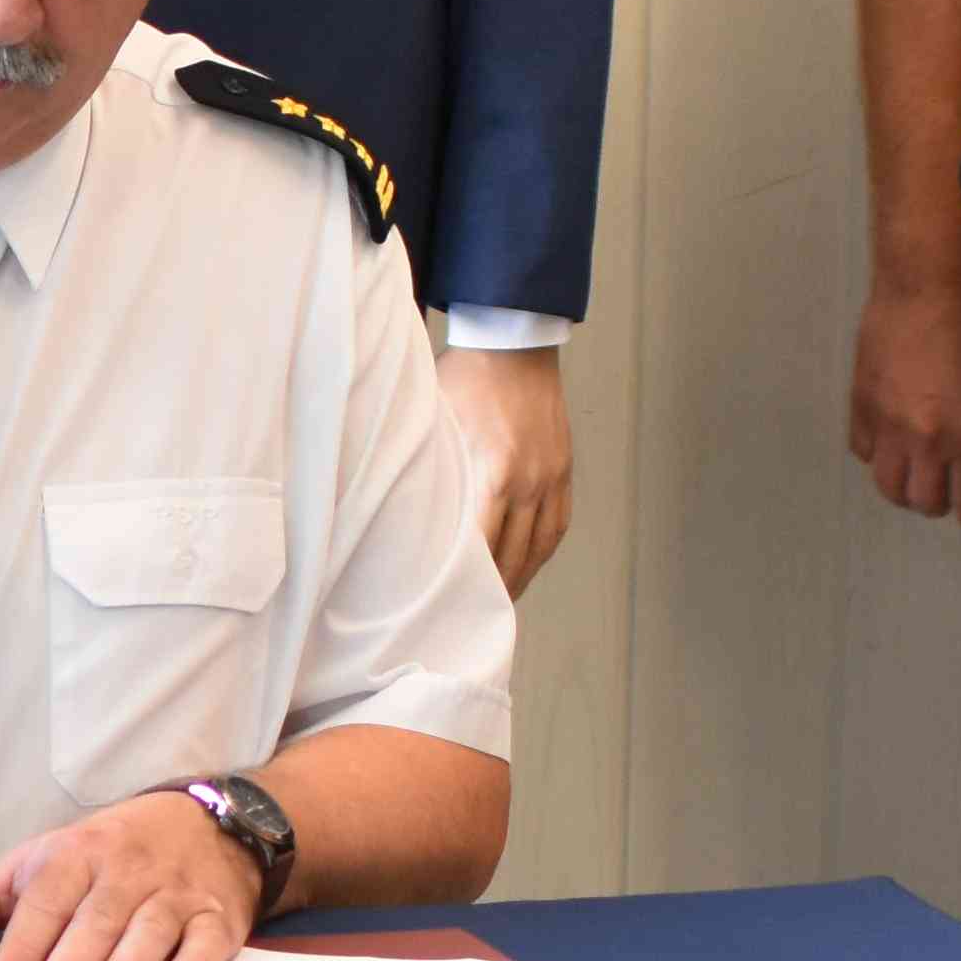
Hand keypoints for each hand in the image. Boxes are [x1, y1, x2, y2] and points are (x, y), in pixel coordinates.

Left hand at [0, 788, 263, 960]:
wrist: (202, 825)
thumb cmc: (102, 857)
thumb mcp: (31, 868)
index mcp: (74, 856)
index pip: (45, 900)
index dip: (25, 943)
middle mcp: (125, 872)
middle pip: (96, 918)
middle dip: (73, 958)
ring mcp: (174, 894)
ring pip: (150, 928)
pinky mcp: (217, 917)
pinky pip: (208, 940)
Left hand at [438, 342, 573, 595]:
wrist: (514, 344)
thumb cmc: (465, 377)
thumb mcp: (433, 420)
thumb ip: (427, 467)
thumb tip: (397, 507)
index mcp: (493, 471)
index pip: (481, 543)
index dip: (466, 578)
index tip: (448, 603)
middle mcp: (529, 480)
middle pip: (514, 552)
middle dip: (494, 590)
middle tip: (472, 617)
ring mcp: (551, 475)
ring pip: (540, 544)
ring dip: (522, 576)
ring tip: (502, 601)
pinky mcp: (564, 468)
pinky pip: (558, 522)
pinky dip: (543, 550)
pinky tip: (529, 564)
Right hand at [849, 273, 960, 523]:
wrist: (927, 288)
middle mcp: (927, 440)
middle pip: (924, 502)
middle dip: (936, 503)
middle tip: (943, 491)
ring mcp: (889, 426)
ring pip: (889, 485)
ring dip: (903, 487)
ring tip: (912, 475)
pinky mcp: (862, 406)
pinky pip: (863, 450)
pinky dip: (876, 451)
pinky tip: (889, 440)